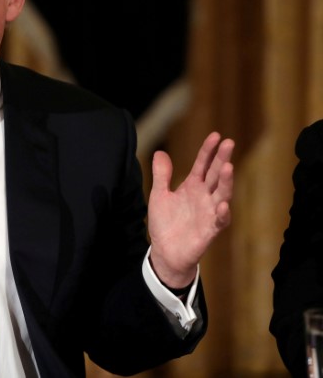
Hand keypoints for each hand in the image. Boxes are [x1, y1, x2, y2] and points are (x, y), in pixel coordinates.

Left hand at [147, 132, 234, 287]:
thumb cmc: (165, 223)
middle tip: (229, 142)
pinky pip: (219, 221)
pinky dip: (222, 213)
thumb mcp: (159, 195)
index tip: (215, 135)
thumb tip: (161, 152)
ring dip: (225, 182)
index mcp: (192, 187)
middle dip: (222, 159)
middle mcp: (204, 197)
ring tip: (227, 167)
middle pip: (215, 175)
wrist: (165, 252)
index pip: (203, 165)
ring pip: (221, 194)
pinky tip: (222, 204)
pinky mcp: (209, 231)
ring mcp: (209, 213)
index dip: (208, 151)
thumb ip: (161, 175)